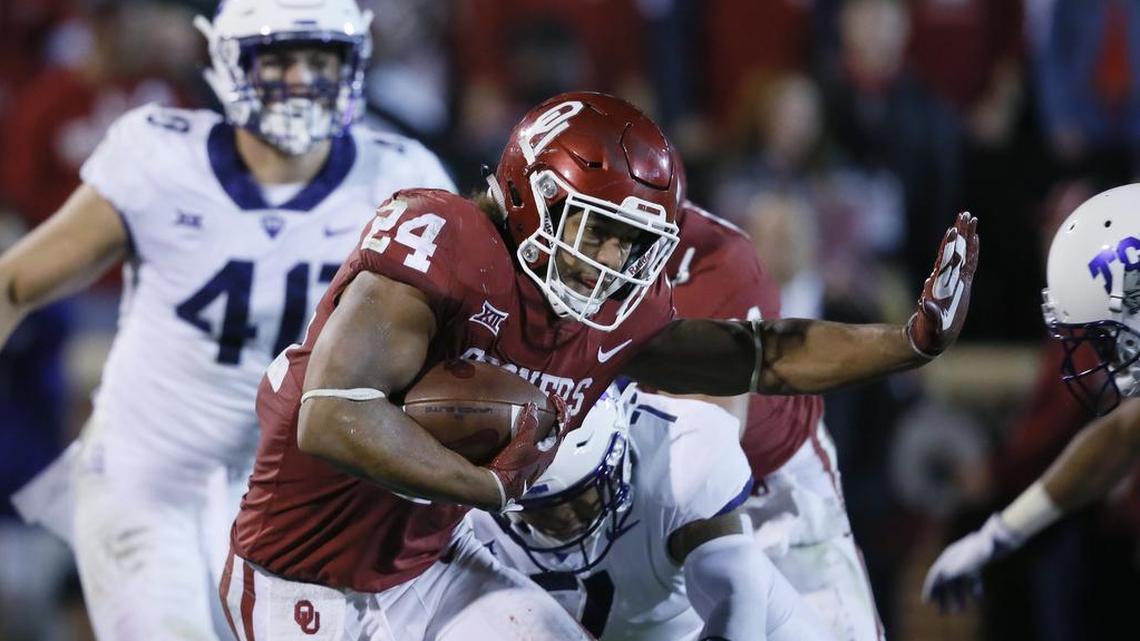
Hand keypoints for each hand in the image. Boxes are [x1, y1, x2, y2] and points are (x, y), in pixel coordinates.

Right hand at [484, 393, 568, 511]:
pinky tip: (516, 435)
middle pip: (556, 437)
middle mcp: (544, 461)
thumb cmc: (510, 468)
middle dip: (554, 420)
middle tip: (549, 406)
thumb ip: (529, 424)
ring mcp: (534, 466)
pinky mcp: (522, 470)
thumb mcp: (521, 443)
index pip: (562, 429)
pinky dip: (530, 438)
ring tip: (534, 418)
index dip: (562, 411)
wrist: (495, 490)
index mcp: (549, 454)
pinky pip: (532, 450)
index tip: (556, 398)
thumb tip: (532, 406)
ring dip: (542, 430)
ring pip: (544, 444)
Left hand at [907, 212, 979, 358]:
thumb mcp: (929, 326)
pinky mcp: (961, 285)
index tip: (952, 230)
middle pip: (954, 251)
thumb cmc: (929, 334)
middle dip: (960, 233)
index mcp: (940, 286)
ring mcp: (954, 280)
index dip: (949, 246)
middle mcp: (946, 279)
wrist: (929, 338)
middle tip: (964, 214)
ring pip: (961, 253)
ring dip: (965, 236)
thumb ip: (929, 315)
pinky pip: (968, 264)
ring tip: (970, 218)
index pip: (945, 261)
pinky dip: (972, 251)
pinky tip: (975, 238)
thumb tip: (925, 302)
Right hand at [922, 514, 1021, 612]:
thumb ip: (959, 567)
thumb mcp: (971, 558)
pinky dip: (973, 588)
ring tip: (961, 611)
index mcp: (948, 556)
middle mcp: (954, 559)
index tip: (927, 602)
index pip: (935, 575)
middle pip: (945, 581)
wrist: (999, 538)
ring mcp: (965, 561)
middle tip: (943, 613)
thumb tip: (946, 577)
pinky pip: (972, 579)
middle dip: (944, 597)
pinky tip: (978, 598)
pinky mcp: (977, 564)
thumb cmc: (984, 546)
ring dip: (958, 596)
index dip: (930, 588)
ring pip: (958, 582)